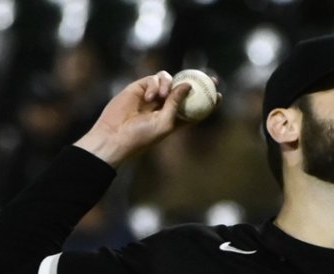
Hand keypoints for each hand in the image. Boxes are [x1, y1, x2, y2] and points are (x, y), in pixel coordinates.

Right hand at [74, 71, 202, 166]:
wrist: (114, 135)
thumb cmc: (141, 136)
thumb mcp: (165, 122)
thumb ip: (176, 103)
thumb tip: (188, 85)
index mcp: (175, 119)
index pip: (195, 108)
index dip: (207, 101)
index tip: (219, 95)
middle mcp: (165, 106)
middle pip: (184, 90)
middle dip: (197, 82)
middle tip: (209, 77)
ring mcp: (152, 96)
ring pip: (169, 81)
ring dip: (169, 85)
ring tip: (160, 96)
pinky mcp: (140, 88)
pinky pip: (153, 79)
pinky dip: (154, 85)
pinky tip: (149, 96)